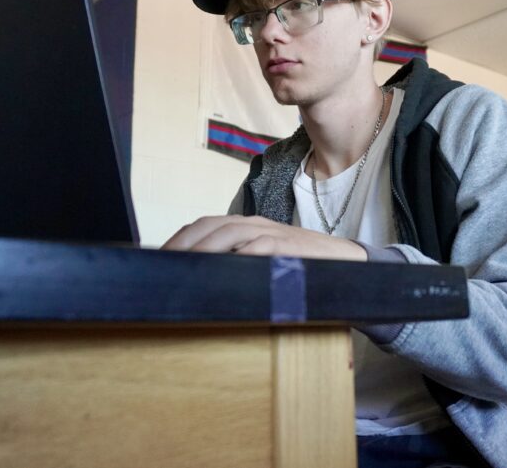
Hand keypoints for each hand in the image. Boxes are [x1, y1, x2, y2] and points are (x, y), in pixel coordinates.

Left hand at [161, 215, 366, 260]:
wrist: (346, 261)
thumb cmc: (300, 266)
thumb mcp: (265, 262)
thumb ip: (238, 264)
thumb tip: (204, 282)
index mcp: (246, 226)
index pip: (203, 226)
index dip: (180, 240)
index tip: (160, 260)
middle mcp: (254, 225)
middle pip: (208, 226)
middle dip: (182, 244)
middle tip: (162, 266)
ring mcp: (270, 233)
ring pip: (227, 233)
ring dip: (202, 249)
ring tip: (183, 268)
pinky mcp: (286, 247)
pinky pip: (256, 249)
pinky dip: (236, 258)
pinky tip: (220, 273)